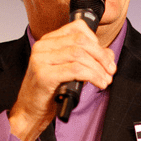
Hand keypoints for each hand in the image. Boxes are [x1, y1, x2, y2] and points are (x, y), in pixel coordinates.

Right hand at [8, 19, 115, 140]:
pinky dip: (92, 76)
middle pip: (81, 41)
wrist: (29, 111)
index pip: (77, 28)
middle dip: (101, 55)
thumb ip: (88, 59)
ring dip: (98, 68)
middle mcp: (42, 47)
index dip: (95, 40)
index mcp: (48, 41)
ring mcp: (41, 60)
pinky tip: (98, 83)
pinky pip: (75, 70)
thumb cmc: (48, 91)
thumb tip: (108, 55)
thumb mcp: (69, 70)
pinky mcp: (43, 75)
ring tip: (105, 80)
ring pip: (79, 54)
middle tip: (110, 70)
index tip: (104, 56)